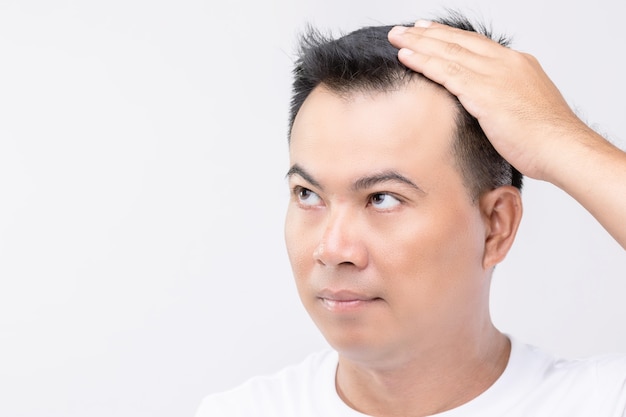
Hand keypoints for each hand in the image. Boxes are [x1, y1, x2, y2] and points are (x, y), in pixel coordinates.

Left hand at [387, 20, 591, 182]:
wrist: (561, 148)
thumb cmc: (547, 139)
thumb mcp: (527, 109)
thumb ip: (506, 100)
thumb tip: (492, 107)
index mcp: (518, 64)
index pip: (476, 44)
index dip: (449, 36)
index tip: (429, 30)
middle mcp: (505, 63)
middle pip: (458, 42)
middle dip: (428, 34)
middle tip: (404, 29)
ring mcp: (494, 75)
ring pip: (448, 52)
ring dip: (418, 43)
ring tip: (396, 37)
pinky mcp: (483, 92)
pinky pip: (445, 72)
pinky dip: (423, 62)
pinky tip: (405, 56)